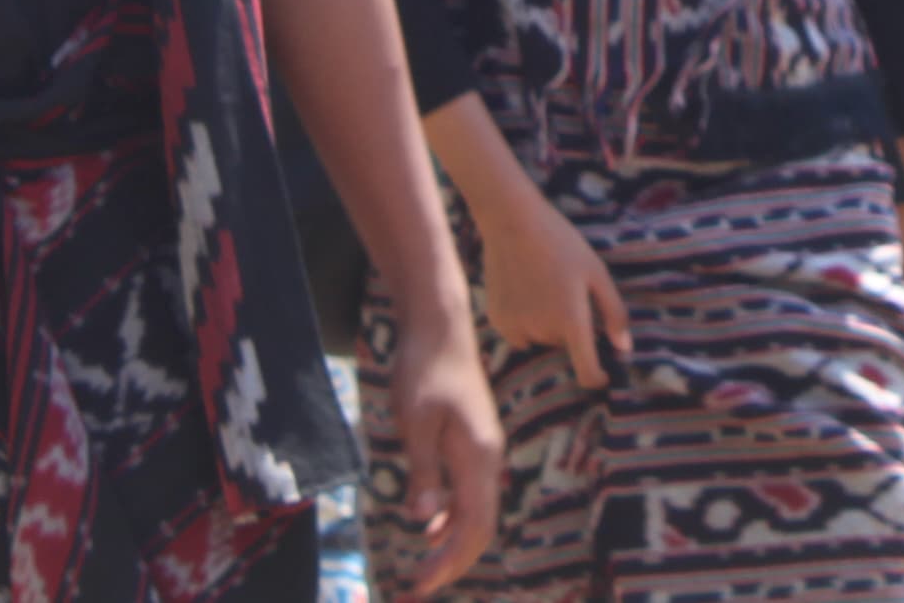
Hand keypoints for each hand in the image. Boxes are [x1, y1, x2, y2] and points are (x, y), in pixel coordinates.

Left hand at [377, 304, 505, 599]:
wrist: (440, 326)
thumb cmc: (424, 369)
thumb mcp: (415, 423)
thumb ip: (423, 473)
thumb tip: (424, 521)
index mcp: (479, 456)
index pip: (474, 526)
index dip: (450, 561)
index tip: (420, 584)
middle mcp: (488, 458)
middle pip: (480, 527)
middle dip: (451, 563)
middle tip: (415, 589)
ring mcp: (482, 451)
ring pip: (476, 512)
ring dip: (451, 544)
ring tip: (421, 571)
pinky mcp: (471, 443)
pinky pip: (468, 493)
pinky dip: (451, 519)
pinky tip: (429, 529)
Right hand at [476, 182, 630, 388]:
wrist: (512, 221)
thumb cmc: (561, 244)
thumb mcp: (596, 273)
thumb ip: (613, 312)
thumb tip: (624, 348)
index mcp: (571, 321)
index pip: (586, 372)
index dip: (597, 378)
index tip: (603, 375)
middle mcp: (542, 331)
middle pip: (563, 346)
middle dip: (570, 329)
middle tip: (567, 292)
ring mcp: (516, 327)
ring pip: (541, 339)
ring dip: (547, 325)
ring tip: (544, 286)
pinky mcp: (497, 321)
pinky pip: (519, 333)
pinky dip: (525, 320)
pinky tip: (525, 289)